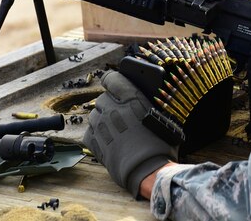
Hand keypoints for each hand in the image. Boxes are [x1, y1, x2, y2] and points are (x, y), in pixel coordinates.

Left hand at [83, 71, 177, 197]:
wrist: (148, 171)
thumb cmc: (161, 146)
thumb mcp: (161, 118)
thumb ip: (147, 106)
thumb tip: (144, 101)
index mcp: (132, 99)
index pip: (112, 78)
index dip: (112, 80)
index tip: (113, 83)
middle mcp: (114, 109)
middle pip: (102, 98)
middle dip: (109, 103)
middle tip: (119, 112)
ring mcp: (102, 126)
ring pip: (93, 115)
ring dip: (101, 118)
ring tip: (113, 128)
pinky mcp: (95, 143)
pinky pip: (88, 132)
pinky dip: (95, 133)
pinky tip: (105, 138)